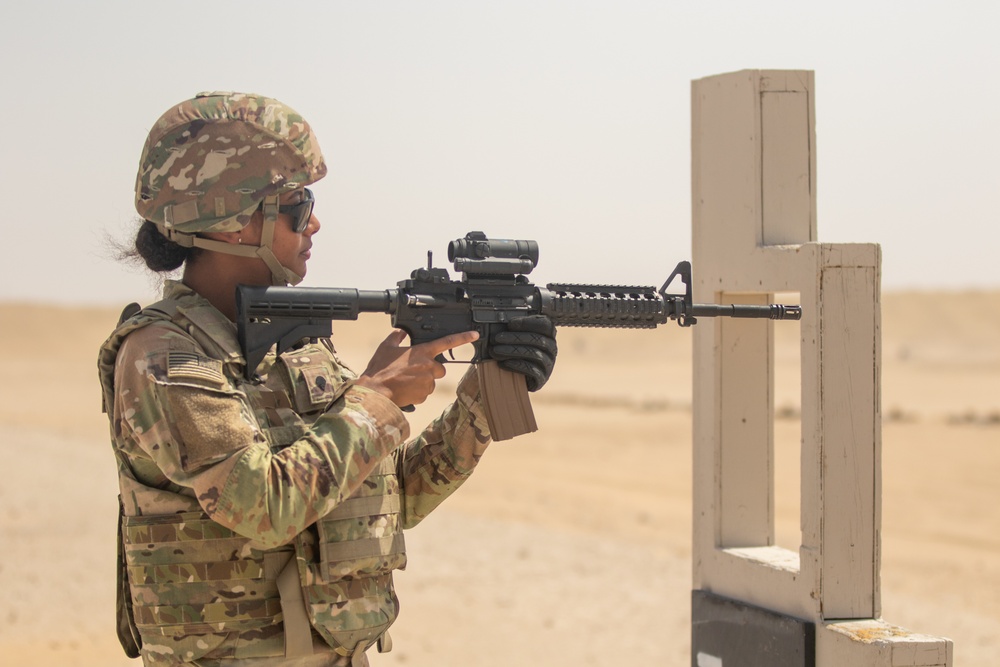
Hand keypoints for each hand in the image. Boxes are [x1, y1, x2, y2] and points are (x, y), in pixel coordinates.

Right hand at [355, 329, 478, 407]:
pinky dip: (417, 392)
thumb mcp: (386, 347)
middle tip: (414, 371)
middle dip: (431, 369)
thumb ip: (397, 336)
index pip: (447, 342)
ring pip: (431, 381)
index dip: (463, 337)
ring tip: (405, 381)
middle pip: (440, 368)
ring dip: (423, 381)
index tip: (475, 335)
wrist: (376, 391)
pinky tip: (405, 389)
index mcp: (422, 352)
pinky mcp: (424, 395)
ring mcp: (428, 382)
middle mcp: (429, 366)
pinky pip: (425, 393)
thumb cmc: (380, 369)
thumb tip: (401, 331)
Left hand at [488, 315, 557, 391]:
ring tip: (495, 351)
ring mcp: (549, 363)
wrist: (520, 377)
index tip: (510, 324)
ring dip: (512, 351)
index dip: (527, 322)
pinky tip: (503, 363)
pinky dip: (516, 365)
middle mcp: (552, 348)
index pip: (544, 324)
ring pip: (534, 354)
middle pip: (537, 339)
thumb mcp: (519, 339)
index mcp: (548, 334)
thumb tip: (500, 321)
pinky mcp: (543, 377)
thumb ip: (515, 329)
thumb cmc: (518, 352)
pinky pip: (531, 370)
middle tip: (496, 338)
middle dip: (514, 337)